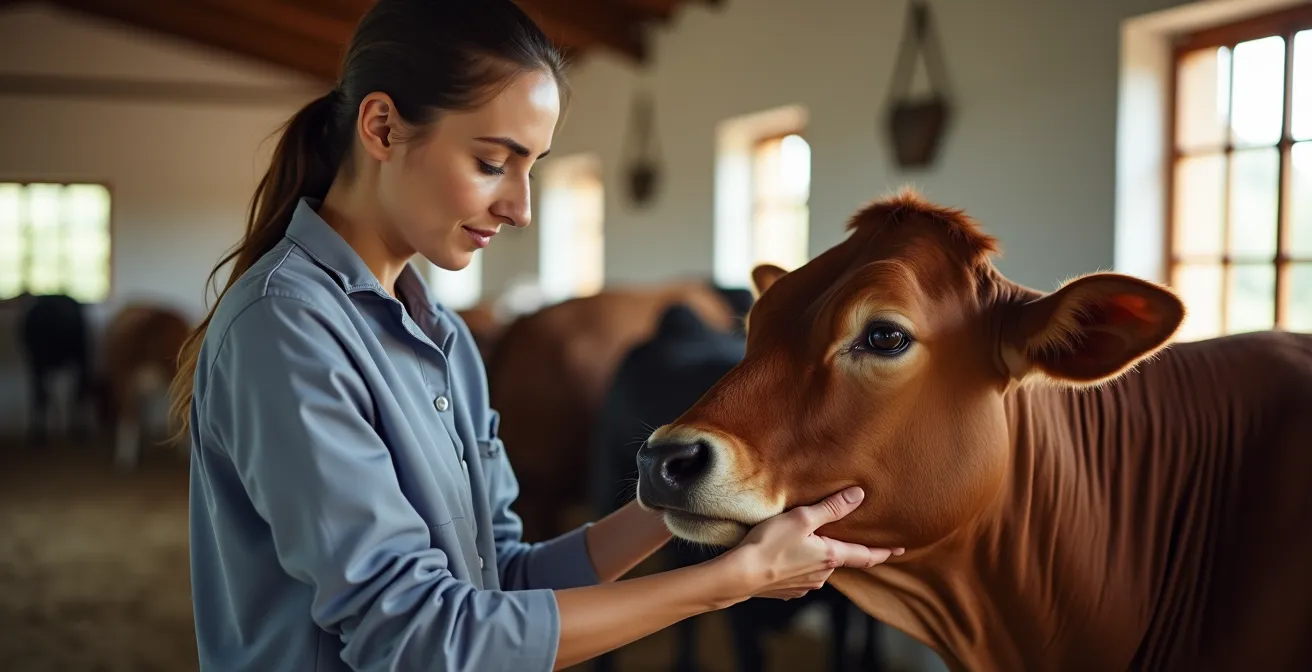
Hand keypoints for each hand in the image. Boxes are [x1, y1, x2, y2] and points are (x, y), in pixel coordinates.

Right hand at [719, 486, 902, 601]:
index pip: (865, 556)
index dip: (884, 552)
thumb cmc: (769, 544)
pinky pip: (800, 576)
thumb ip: (832, 508)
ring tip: (802, 542)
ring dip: (817, 557)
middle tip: (837, 536)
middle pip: (839, 560)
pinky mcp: (787, 592)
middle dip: (840, 549)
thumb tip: (859, 496)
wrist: (740, 576)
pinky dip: (799, 566)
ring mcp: (805, 586)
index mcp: (830, 557)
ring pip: (819, 568)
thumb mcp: (802, 518)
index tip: (900, 550)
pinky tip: (785, 556)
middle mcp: (822, 576)